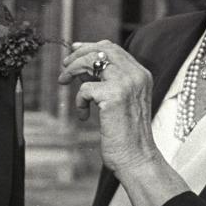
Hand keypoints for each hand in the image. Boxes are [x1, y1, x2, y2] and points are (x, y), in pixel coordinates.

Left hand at [58, 41, 158, 175]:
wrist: (137, 158)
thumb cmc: (127, 134)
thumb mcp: (120, 101)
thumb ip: (107, 82)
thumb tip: (82, 67)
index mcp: (141, 75)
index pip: (113, 49)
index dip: (91, 47)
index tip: (75, 50)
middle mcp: (136, 75)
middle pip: (102, 50)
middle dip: (79, 54)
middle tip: (64, 66)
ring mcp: (126, 84)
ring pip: (92, 61)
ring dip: (72, 70)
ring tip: (64, 82)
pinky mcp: (114, 96)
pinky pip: (85, 89)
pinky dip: (79, 101)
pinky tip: (84, 116)